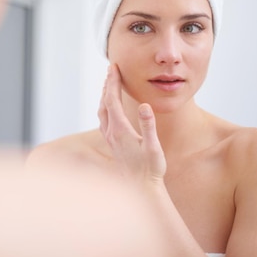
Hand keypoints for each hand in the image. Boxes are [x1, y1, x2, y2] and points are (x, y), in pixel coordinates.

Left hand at [98, 64, 165, 184]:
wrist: (141, 188)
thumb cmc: (150, 169)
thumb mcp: (153, 147)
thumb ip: (148, 125)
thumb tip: (144, 106)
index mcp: (120, 130)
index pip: (112, 100)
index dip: (112, 82)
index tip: (114, 68)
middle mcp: (111, 133)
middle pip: (105, 102)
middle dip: (107, 85)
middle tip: (111, 70)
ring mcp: (110, 139)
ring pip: (102, 111)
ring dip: (105, 95)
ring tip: (109, 83)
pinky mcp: (112, 144)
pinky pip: (104, 120)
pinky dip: (106, 107)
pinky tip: (110, 107)